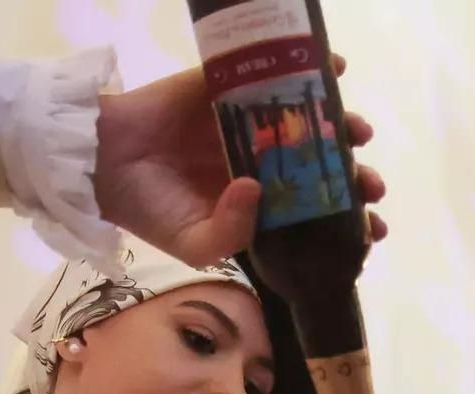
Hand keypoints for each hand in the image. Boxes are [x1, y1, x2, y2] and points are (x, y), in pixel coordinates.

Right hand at [92, 54, 386, 264]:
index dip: (347, 221)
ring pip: (308, 123)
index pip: (315, 215)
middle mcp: (262, 164)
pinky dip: (306, 68)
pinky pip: (272, 73)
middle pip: (321, 168)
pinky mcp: (229, 88)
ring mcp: (248, 124)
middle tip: (368, 184)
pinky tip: (334, 70)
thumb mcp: (194, 244)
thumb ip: (231, 234)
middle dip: (353, 177)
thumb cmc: (150, 210)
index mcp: (261, 207)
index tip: (373, 228)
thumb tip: (258, 191)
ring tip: (356, 132)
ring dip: (341, 126)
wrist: (101, 163)